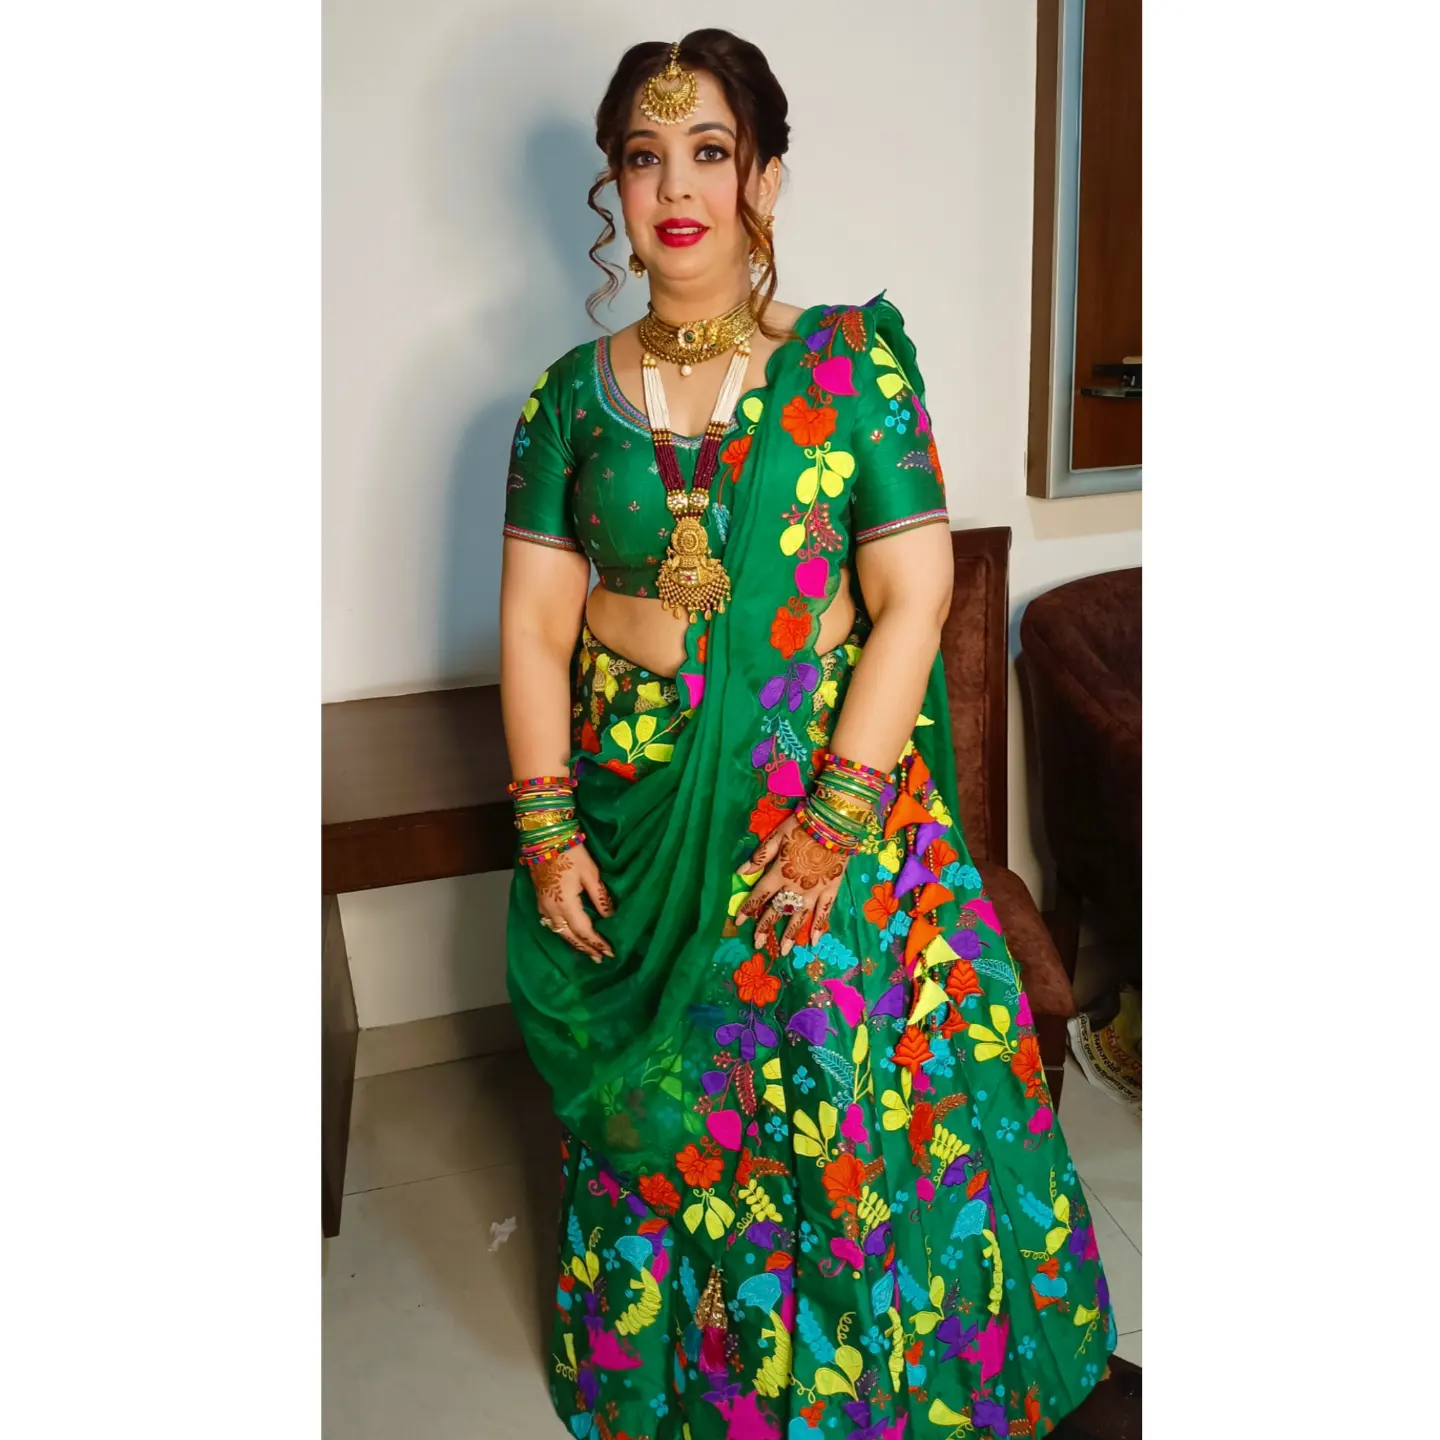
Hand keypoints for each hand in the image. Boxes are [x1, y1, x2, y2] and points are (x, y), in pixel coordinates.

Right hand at [531, 843, 614, 962]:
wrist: (545, 837)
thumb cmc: (571, 852)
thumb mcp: (591, 873)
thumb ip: (600, 897)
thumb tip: (610, 917)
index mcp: (566, 904)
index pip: (584, 931)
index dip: (597, 943)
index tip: (610, 953)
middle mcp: (552, 909)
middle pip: (569, 936)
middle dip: (585, 948)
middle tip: (599, 958)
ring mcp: (543, 905)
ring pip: (558, 931)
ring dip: (572, 942)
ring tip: (586, 950)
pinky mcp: (539, 899)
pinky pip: (551, 923)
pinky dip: (562, 931)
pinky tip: (569, 932)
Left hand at [735, 812, 848, 955]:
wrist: (834, 823)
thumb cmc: (802, 826)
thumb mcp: (776, 836)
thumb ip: (760, 856)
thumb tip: (741, 872)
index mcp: (779, 873)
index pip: (760, 895)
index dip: (748, 908)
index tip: (739, 921)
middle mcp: (795, 887)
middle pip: (777, 910)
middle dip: (766, 927)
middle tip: (758, 944)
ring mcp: (814, 891)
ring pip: (800, 917)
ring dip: (791, 934)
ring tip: (784, 951)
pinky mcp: (831, 889)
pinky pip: (824, 912)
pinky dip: (819, 926)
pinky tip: (815, 941)